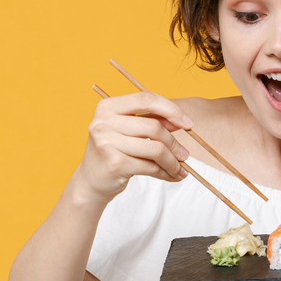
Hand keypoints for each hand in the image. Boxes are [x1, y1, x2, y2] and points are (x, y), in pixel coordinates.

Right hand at [75, 91, 191, 201]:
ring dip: (173, 161)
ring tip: (179, 168)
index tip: (188, 123)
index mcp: (107, 106)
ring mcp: (107, 143)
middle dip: (174, 142)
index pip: (146, 99)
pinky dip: (166, 173)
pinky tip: (172, 176)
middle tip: (185, 154)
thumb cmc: (115, 151)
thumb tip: (181, 120)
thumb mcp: (129, 130)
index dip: (171, 109)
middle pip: (154, 127)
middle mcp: (104, 122)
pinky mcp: (115, 164)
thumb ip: (152, 120)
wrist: (92, 181)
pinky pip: (151, 167)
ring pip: (156, 149)